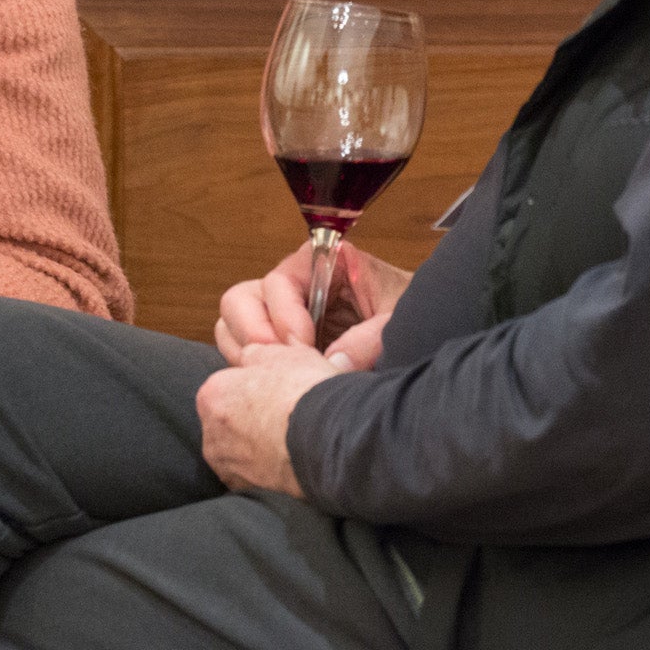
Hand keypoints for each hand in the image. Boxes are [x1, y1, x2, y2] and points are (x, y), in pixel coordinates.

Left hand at [197, 341, 336, 497]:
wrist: (325, 437)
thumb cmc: (303, 391)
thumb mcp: (283, 354)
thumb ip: (258, 355)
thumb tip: (252, 357)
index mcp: (212, 394)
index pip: (228, 388)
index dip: (255, 388)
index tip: (275, 391)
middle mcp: (210, 433)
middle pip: (230, 422)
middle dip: (252, 420)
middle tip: (284, 414)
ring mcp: (227, 466)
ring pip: (240, 452)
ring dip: (259, 448)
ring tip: (290, 440)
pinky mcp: (247, 491)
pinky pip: (255, 477)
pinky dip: (268, 471)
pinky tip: (290, 460)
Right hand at [216, 240, 410, 372]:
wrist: (418, 327)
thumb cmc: (404, 309)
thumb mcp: (399, 317)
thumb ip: (370, 337)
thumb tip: (336, 363)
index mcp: (319, 263)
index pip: (277, 282)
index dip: (284, 316)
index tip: (304, 345)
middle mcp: (291, 285)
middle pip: (240, 300)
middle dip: (253, 335)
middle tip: (278, 365)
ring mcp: (278, 315)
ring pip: (231, 327)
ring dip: (246, 354)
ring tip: (277, 379)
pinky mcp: (277, 344)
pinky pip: (242, 353)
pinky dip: (250, 370)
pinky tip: (279, 386)